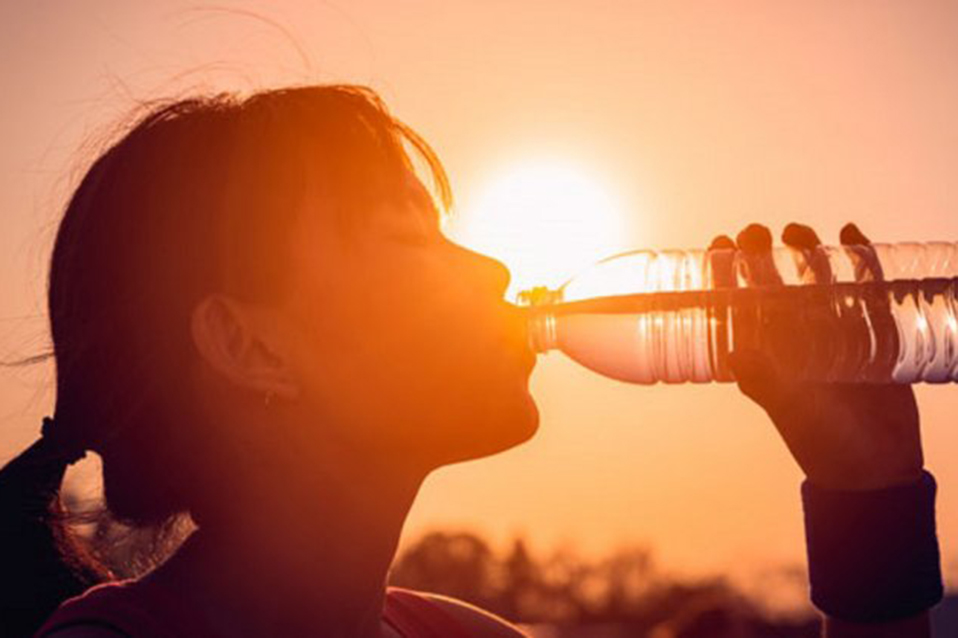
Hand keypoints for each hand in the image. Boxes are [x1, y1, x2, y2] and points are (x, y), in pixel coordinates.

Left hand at [713, 222, 923, 490]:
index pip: (737, 302)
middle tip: (754, 232)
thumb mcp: (791, 410)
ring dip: (805, 249)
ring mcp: (833, 328)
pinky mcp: (873, 328)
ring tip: (796, 232)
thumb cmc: (823, 442)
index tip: (717, 244)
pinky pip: (866, 285)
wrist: (877, 466)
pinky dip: (860, 257)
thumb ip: (767, 382)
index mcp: (764, 351)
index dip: (723, 271)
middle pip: (773, 280)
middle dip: (760, 252)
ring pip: (815, 276)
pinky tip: (850, 233)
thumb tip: (736, 354)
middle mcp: (793, 334)